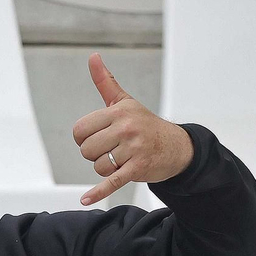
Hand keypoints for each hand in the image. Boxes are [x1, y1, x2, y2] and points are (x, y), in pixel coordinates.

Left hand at [72, 53, 194, 206]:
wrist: (175, 146)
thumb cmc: (143, 124)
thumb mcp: (125, 102)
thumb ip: (106, 82)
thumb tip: (93, 56)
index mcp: (119, 111)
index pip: (80, 130)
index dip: (84, 138)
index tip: (97, 137)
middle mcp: (126, 128)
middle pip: (86, 150)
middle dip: (94, 154)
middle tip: (112, 149)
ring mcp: (133, 148)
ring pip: (98, 166)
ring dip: (105, 168)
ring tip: (121, 160)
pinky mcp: (137, 168)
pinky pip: (112, 181)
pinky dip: (99, 192)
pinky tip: (85, 199)